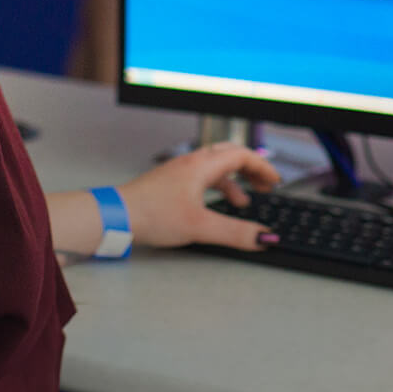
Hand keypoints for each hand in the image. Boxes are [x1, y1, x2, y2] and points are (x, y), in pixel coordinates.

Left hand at [118, 142, 280, 252]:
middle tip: (265, 185)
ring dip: (234, 181)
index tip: (275, 182)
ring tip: (243, 203)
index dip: (262, 167)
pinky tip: (214, 207)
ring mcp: (178, 172)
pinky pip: (201, 178)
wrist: (117, 215)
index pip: (241, 154)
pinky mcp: (170, 183)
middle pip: (228, 155)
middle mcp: (190, 163)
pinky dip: (216, 188)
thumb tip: (265, 237)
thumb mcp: (200, 227)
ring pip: (214, 167)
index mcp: (201, 166)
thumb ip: (235, 232)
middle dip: (250, 169)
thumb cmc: (152, 215)